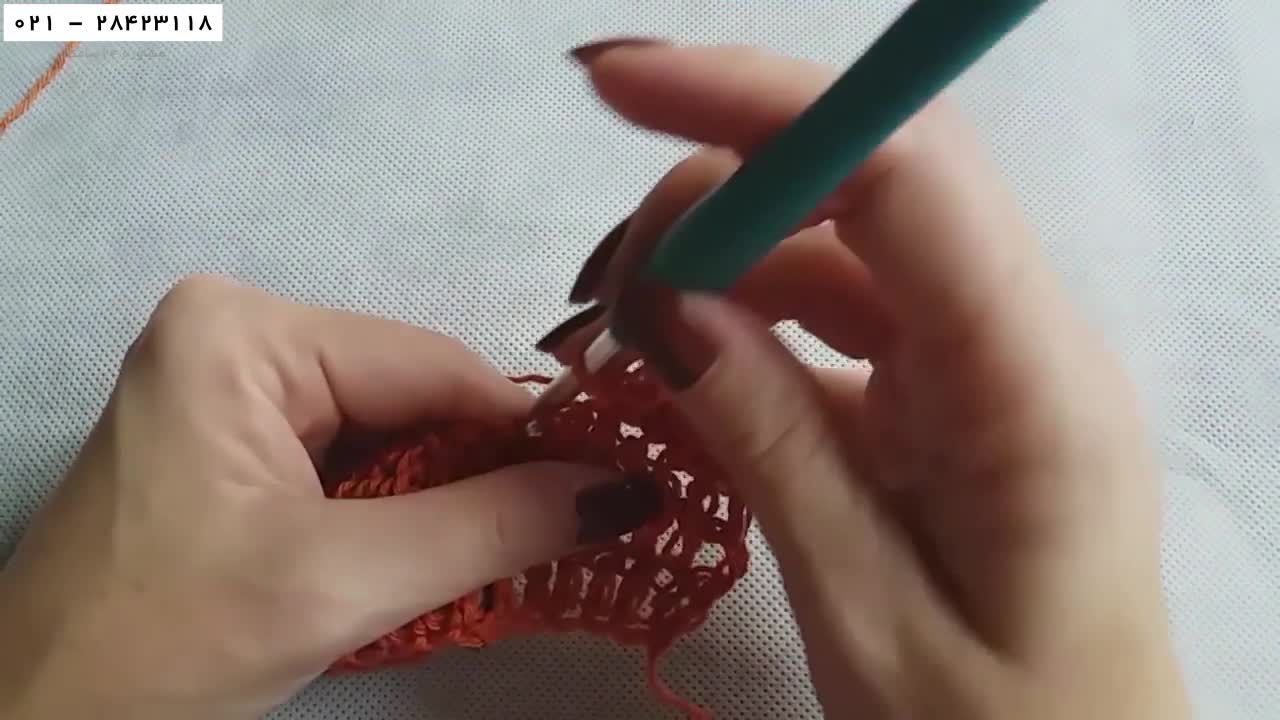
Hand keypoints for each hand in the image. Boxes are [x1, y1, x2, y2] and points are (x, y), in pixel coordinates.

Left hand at [0, 276, 641, 719]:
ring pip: (392, 434)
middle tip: (576, 527)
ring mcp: (232, 387)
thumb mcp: (339, 581)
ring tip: (518, 548)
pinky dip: (403, 511)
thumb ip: (489, 527)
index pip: (432, 366)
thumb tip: (621, 490)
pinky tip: (441, 552)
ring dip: (451, 497)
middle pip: (413, 398)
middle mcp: (239, 334)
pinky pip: (353, 461)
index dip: (531, 429)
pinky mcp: (236, 443)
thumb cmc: (165, 643)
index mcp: (245, 333)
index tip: (616, 483)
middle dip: (486, 470)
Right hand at [554, 41, 1192, 717]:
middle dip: (718, 194)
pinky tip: (681, 362)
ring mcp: (980, 362)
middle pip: (866, 186)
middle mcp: (1020, 344)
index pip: (907, 175)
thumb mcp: (868, 611)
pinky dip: (745, 320)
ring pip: (837, 246)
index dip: (765, 105)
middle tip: (605, 287)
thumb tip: (668, 301)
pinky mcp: (941, 392)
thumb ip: (773, 445)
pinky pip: (835, 316)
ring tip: (623, 337)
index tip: (623, 85)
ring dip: (719, 262)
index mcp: (1036, 391)